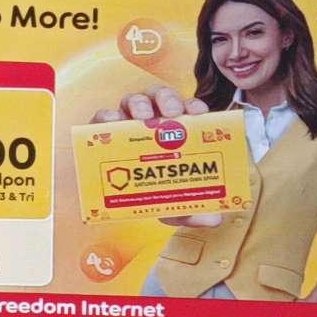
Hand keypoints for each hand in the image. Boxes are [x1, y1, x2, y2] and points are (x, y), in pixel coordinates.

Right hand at [89, 89, 223, 227]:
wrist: (112, 202)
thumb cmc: (149, 194)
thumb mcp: (172, 206)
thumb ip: (192, 210)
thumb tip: (215, 219)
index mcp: (174, 131)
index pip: (187, 110)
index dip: (194, 105)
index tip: (199, 113)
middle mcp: (151, 121)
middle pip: (161, 97)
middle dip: (168, 99)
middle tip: (172, 114)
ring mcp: (125, 123)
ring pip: (134, 99)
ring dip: (140, 103)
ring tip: (143, 117)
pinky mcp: (101, 131)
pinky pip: (102, 116)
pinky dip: (108, 115)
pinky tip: (114, 122)